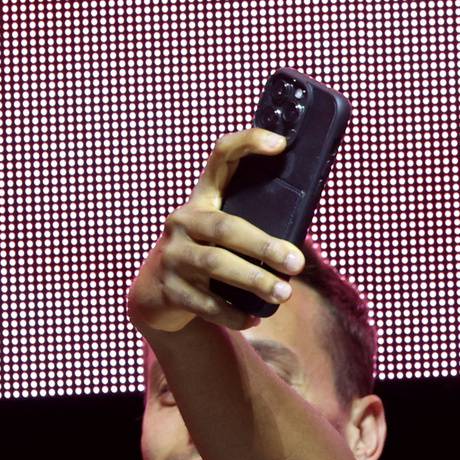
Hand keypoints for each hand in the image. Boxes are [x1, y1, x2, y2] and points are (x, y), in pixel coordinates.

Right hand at [128, 129, 305, 333]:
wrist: (158, 294)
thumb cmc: (209, 255)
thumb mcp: (224, 235)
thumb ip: (253, 228)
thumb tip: (301, 242)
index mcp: (203, 200)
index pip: (221, 159)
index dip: (247, 144)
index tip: (279, 143)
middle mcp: (183, 222)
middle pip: (227, 228)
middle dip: (265, 246)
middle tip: (296, 264)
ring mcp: (172, 255)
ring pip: (216, 265)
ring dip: (254, 281)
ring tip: (284, 293)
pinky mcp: (168, 289)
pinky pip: (206, 303)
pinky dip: (234, 313)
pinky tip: (255, 317)